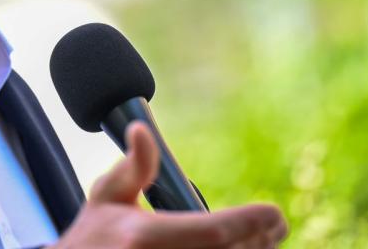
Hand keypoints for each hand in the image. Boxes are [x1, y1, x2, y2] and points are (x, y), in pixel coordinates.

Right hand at [51, 122, 286, 247]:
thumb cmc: (93, 238)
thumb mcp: (106, 198)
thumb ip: (132, 166)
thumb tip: (142, 129)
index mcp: (142, 237)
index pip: (212, 232)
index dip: (249, 222)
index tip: (273, 212)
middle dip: (259, 239)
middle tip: (274, 224)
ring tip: (264, 238)